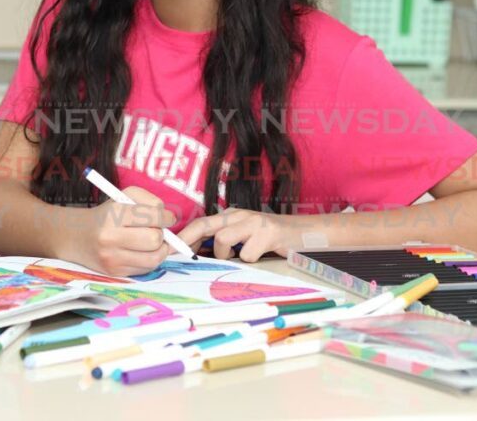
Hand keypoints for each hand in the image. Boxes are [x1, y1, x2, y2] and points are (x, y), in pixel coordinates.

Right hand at [64, 186, 176, 276]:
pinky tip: (143, 251)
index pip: (153, 216)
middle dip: (161, 234)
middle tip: (156, 230)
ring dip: (160, 249)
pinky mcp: (115, 273)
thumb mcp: (125, 196)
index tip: (165, 217)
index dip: (166, 216)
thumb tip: (171, 219)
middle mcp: (110, 237)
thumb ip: (150, 201)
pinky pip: (146, 269)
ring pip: (155, 258)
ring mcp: (112, 258)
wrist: (77, 236)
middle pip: (155, 239)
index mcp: (114, 214)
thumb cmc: (107, 214)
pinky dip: (150, 259)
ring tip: (152, 241)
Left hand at [177, 209, 300, 261]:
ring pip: (223, 239)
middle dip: (187, 240)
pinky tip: (262, 255)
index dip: (183, 236)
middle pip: (205, 224)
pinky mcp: (269, 233)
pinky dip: (251, 260)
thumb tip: (197, 256)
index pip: (201, 223)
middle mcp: (241, 215)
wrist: (307, 233)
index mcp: (232, 216)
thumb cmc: (272, 239)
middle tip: (175, 254)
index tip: (168, 249)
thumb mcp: (246, 236)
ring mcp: (255, 222)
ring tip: (242, 256)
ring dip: (226, 255)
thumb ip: (225, 242)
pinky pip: (247, 254)